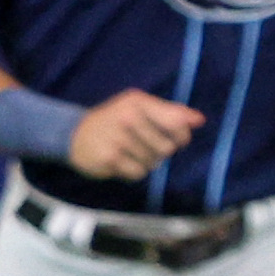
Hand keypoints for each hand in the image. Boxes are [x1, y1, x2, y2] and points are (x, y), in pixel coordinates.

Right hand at [68, 90, 205, 179]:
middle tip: (142, 144)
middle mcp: (128, 117)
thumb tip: (199, 120)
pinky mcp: (109, 158)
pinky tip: (121, 161)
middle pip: (167, 148)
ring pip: (154, 162)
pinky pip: (138, 173)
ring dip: (145, 162)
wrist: (75, 135)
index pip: (177, 123)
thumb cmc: (116, 120)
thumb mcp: (140, 107)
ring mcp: (117, 138)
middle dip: (159, 151)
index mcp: (138, 102)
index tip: (174, 138)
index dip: (181, 136)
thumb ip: (171, 112)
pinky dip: (133, 171)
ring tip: (128, 151)